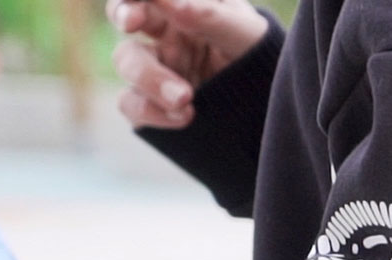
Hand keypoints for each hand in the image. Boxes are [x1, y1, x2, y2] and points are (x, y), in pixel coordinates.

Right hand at [109, 0, 267, 128]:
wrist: (267, 112)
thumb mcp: (243, 34)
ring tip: (186, 98)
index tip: (138, 5)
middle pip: (124, 14)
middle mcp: (163, 35)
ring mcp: (154, 70)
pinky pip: (132, 105)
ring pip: (127, 62)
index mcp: (182, 7)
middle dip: (123, 13)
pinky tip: (184, 116)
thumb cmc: (258, 59)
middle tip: (132, 22)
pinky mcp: (150, 105)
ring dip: (151, 79)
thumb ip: (206, 14)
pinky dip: (153, 112)